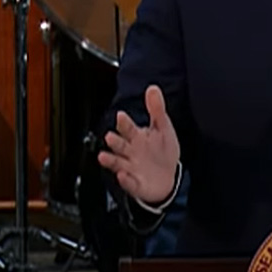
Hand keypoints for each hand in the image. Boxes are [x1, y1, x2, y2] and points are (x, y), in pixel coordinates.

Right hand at [98, 85, 180, 203]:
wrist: (168, 179)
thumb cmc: (162, 151)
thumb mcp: (163, 128)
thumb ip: (156, 109)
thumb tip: (152, 87)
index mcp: (137, 137)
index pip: (128, 128)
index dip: (124, 122)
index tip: (120, 115)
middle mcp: (130, 152)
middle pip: (120, 145)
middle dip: (115, 141)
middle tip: (109, 136)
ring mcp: (131, 168)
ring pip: (118, 163)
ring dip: (111, 160)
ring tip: (103, 157)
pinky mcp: (135, 184)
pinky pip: (129, 183)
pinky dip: (125, 180)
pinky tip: (122, 176)